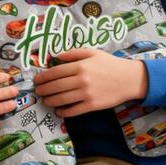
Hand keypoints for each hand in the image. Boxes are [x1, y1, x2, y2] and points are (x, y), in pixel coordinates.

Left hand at [33, 49, 148, 116]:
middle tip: (38, 91)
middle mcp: (81, 80)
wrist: (129, 78)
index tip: (36, 80)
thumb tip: (56, 56)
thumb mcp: (92, 53)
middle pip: (56, 86)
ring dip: (50, 101)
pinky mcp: (92, 105)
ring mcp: (86, 94)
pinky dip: (63, 112)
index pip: (55, 72)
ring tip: (45, 100)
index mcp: (80, 66)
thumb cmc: (110, 64)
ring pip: (62, 99)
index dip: (43, 77)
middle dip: (43, 90)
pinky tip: (59, 111)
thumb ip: (73, 53)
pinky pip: (73, 111)